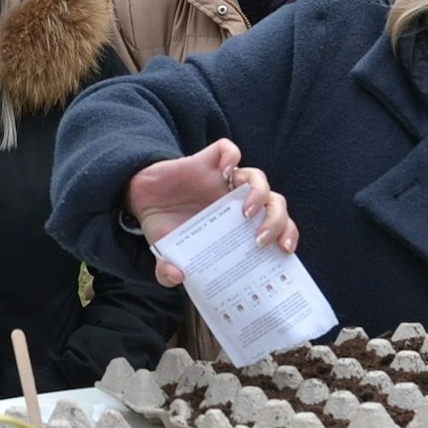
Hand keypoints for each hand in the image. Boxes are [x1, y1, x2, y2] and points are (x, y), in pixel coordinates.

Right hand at [124, 138, 295, 287]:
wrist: (140, 199)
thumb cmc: (164, 228)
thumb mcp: (165, 254)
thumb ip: (167, 272)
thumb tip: (175, 277)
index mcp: (238, 225)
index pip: (277, 227)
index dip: (287, 235)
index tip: (283, 251)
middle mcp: (237, 201)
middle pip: (274, 203)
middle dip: (276, 220)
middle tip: (261, 238)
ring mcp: (223, 180)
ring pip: (258, 178)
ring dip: (259, 193)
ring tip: (245, 212)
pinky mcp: (206, 161)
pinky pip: (227, 150)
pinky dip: (231, 157)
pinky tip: (224, 171)